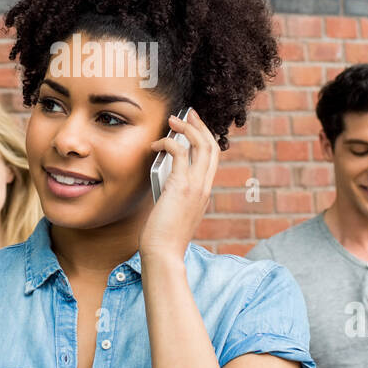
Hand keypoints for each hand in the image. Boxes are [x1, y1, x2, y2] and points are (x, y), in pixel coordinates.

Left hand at [139, 108, 219, 260]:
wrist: (164, 253)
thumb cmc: (163, 237)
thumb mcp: (174, 211)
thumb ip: (175, 194)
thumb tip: (163, 179)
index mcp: (204, 192)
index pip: (212, 158)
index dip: (205, 138)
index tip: (194, 126)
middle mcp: (204, 187)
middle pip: (212, 146)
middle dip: (200, 126)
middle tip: (188, 114)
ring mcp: (196, 186)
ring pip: (201, 145)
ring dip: (187, 127)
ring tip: (173, 120)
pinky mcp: (181, 186)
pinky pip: (179, 152)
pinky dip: (167, 142)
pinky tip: (155, 144)